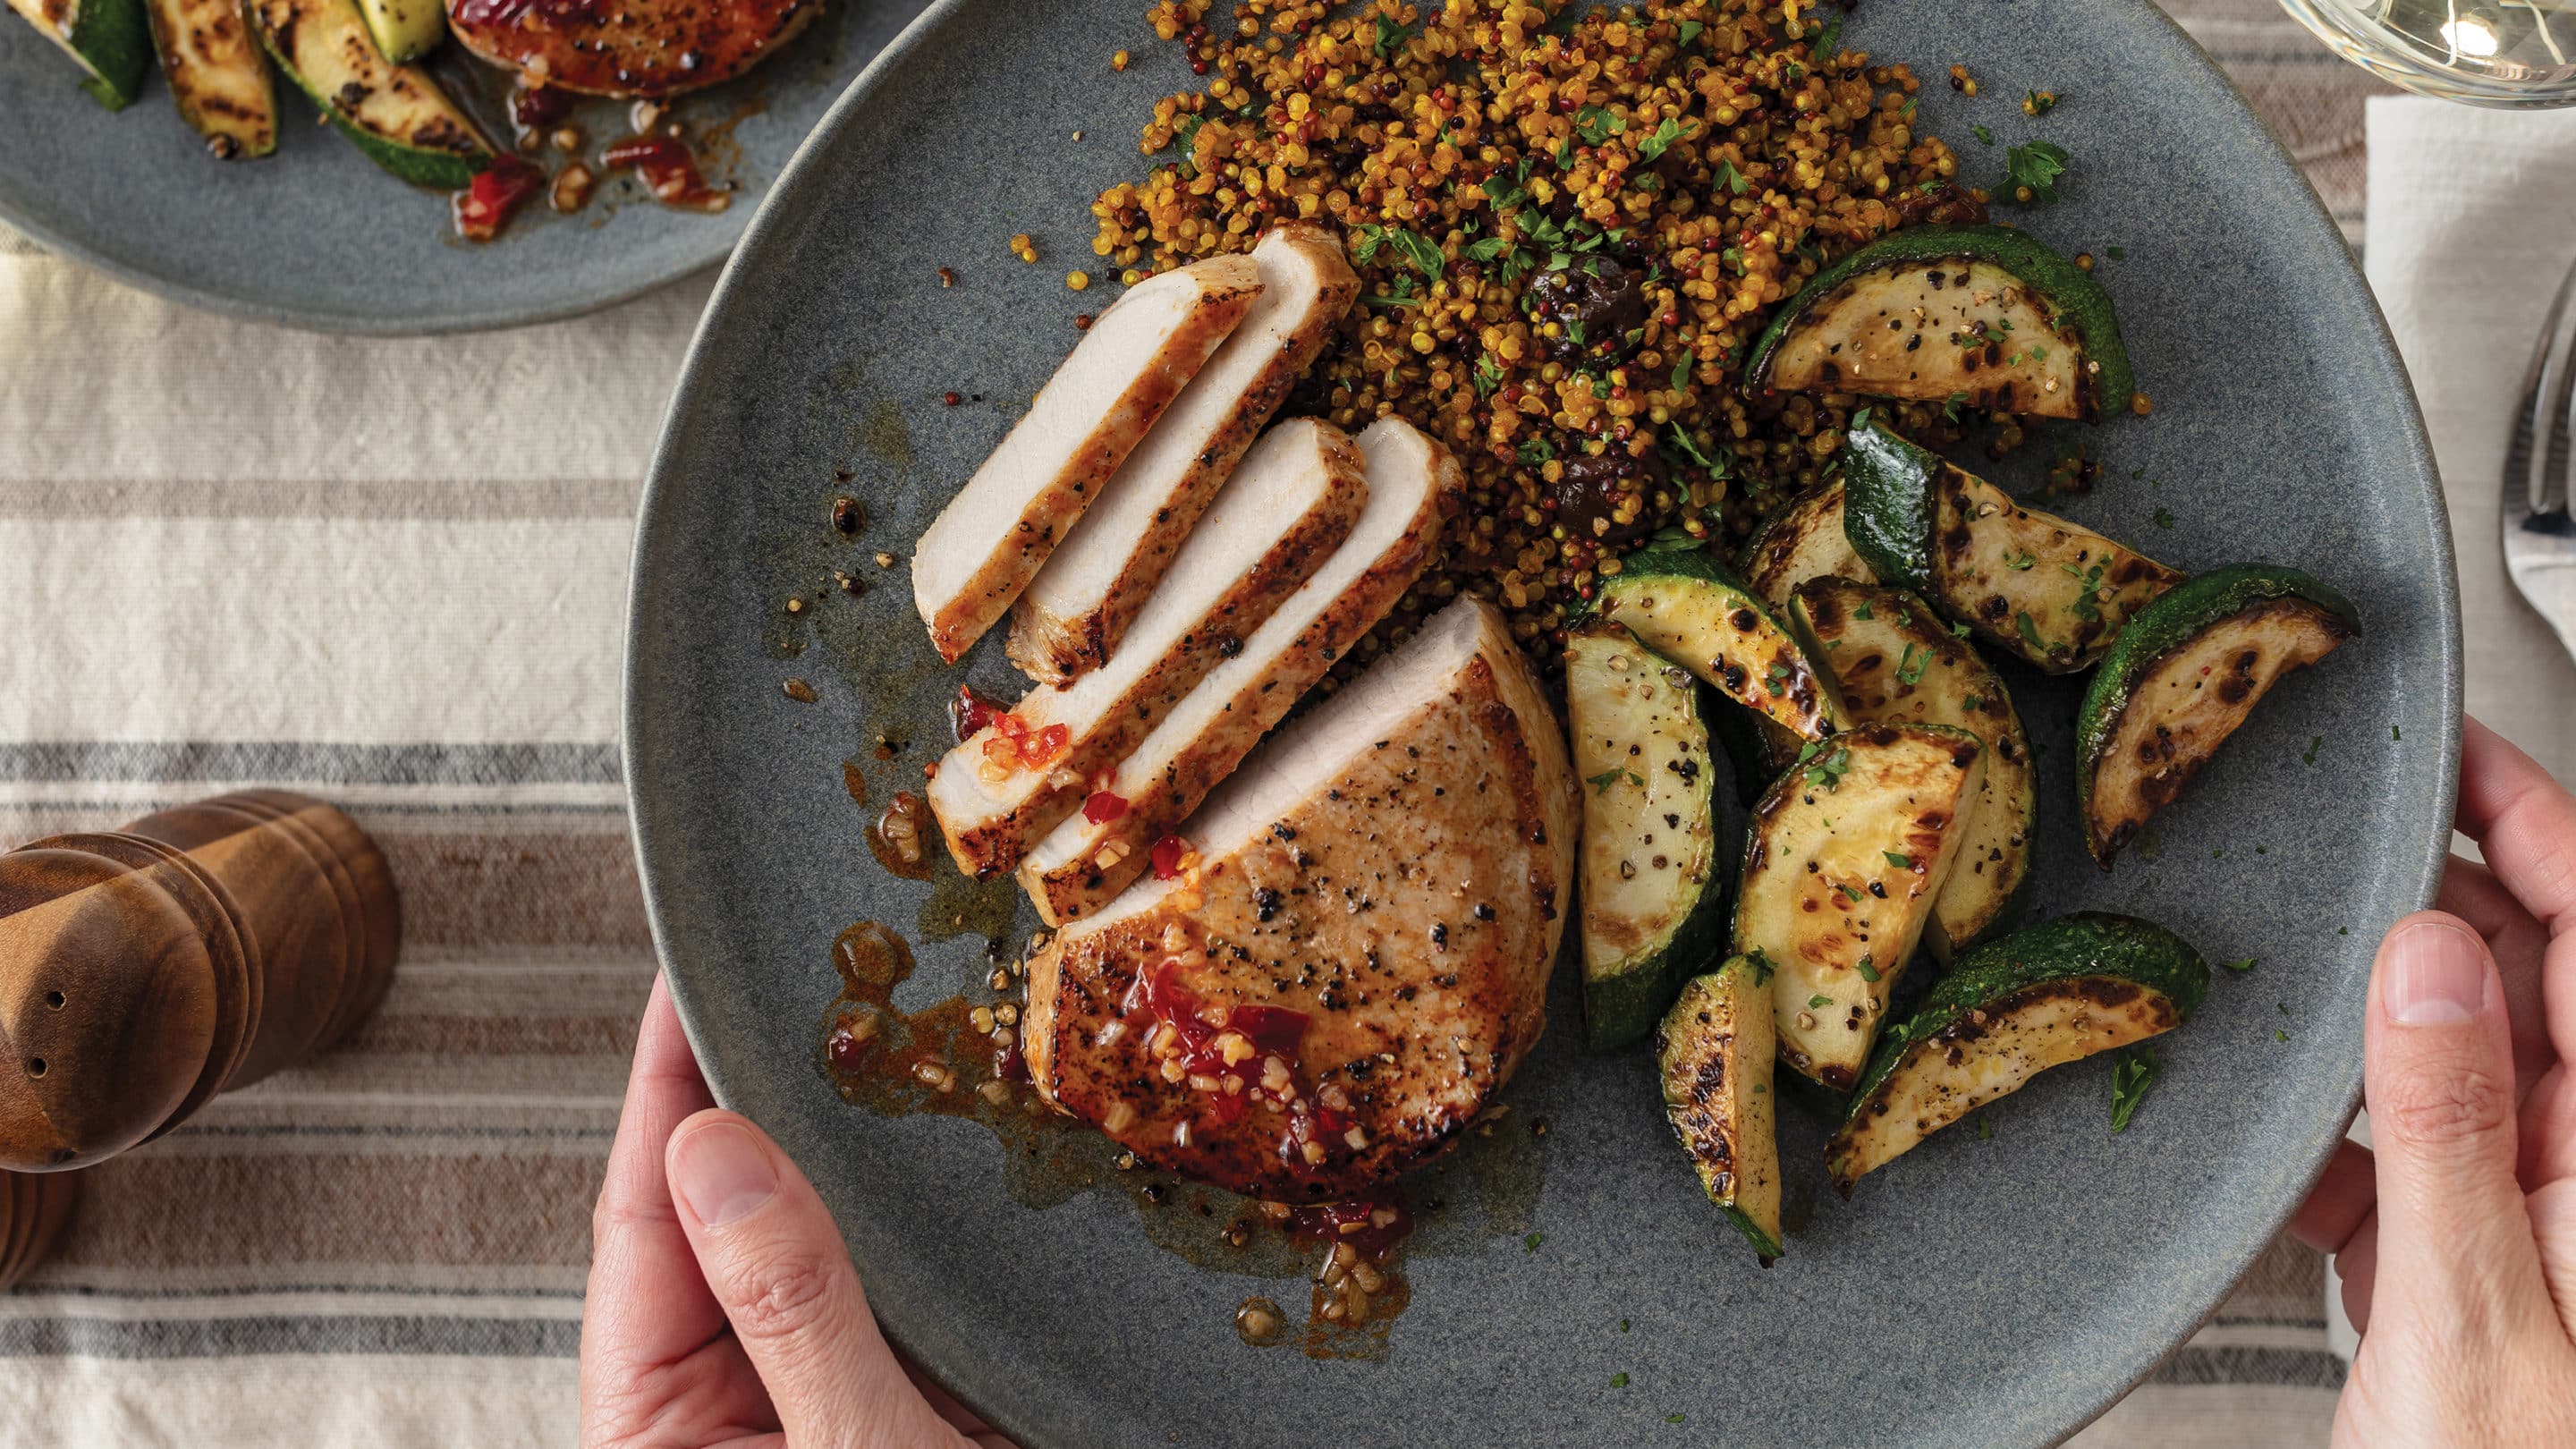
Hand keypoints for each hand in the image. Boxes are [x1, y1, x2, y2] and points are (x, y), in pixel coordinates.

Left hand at [580, 975, 1016, 1448]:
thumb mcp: (854, 1447)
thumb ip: (790, 1306)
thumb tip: (717, 1146)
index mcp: (664, 1437)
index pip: (637, 1237)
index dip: (660, 1101)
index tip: (678, 993)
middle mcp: (732, 1411)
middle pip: (717, 1224)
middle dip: (747, 1106)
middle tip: (776, 985)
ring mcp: (823, 1397)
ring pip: (812, 1242)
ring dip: (840, 1155)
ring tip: (860, 1037)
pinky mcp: (916, 1398)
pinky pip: (897, 1280)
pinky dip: (916, 1210)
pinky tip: (936, 1136)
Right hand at [2291, 716, 2575, 1443]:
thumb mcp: (2473, 1314)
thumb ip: (2453, 1121)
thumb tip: (2431, 951)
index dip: (2538, 820)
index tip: (2454, 747)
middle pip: (2529, 989)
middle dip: (2431, 915)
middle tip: (2327, 859)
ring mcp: (2541, 1229)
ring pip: (2456, 1071)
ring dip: (2370, 1038)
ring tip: (2286, 1012)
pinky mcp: (2474, 1279)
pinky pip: (2409, 1166)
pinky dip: (2341, 1149)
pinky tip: (2288, 1157)